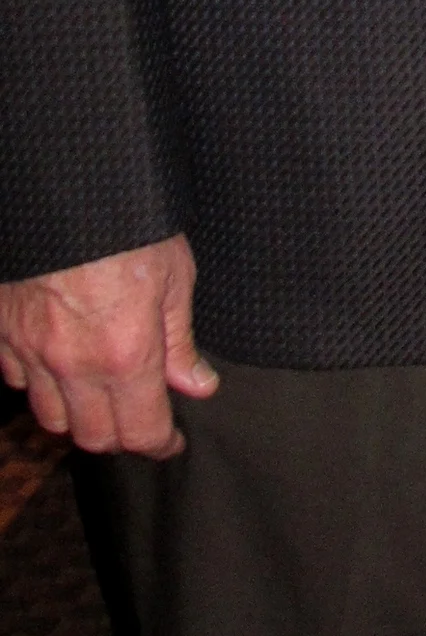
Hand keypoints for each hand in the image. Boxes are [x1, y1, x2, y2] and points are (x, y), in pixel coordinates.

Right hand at [0, 236, 218, 457]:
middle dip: (120, 436)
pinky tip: (61, 366)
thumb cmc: (130, 225)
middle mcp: (74, 364)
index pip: (140, 431)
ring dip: (78, 416)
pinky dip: (39, 384)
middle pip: (92, 436)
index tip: (171, 442)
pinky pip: (18, 380)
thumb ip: (180, 339)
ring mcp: (32, 351)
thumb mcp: (175, 276)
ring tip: (101, 396)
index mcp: (126, 354)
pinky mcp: (4, 333)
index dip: (159, 444)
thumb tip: (197, 383)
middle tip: (140, 420)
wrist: (70, 191)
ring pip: (50, 416)